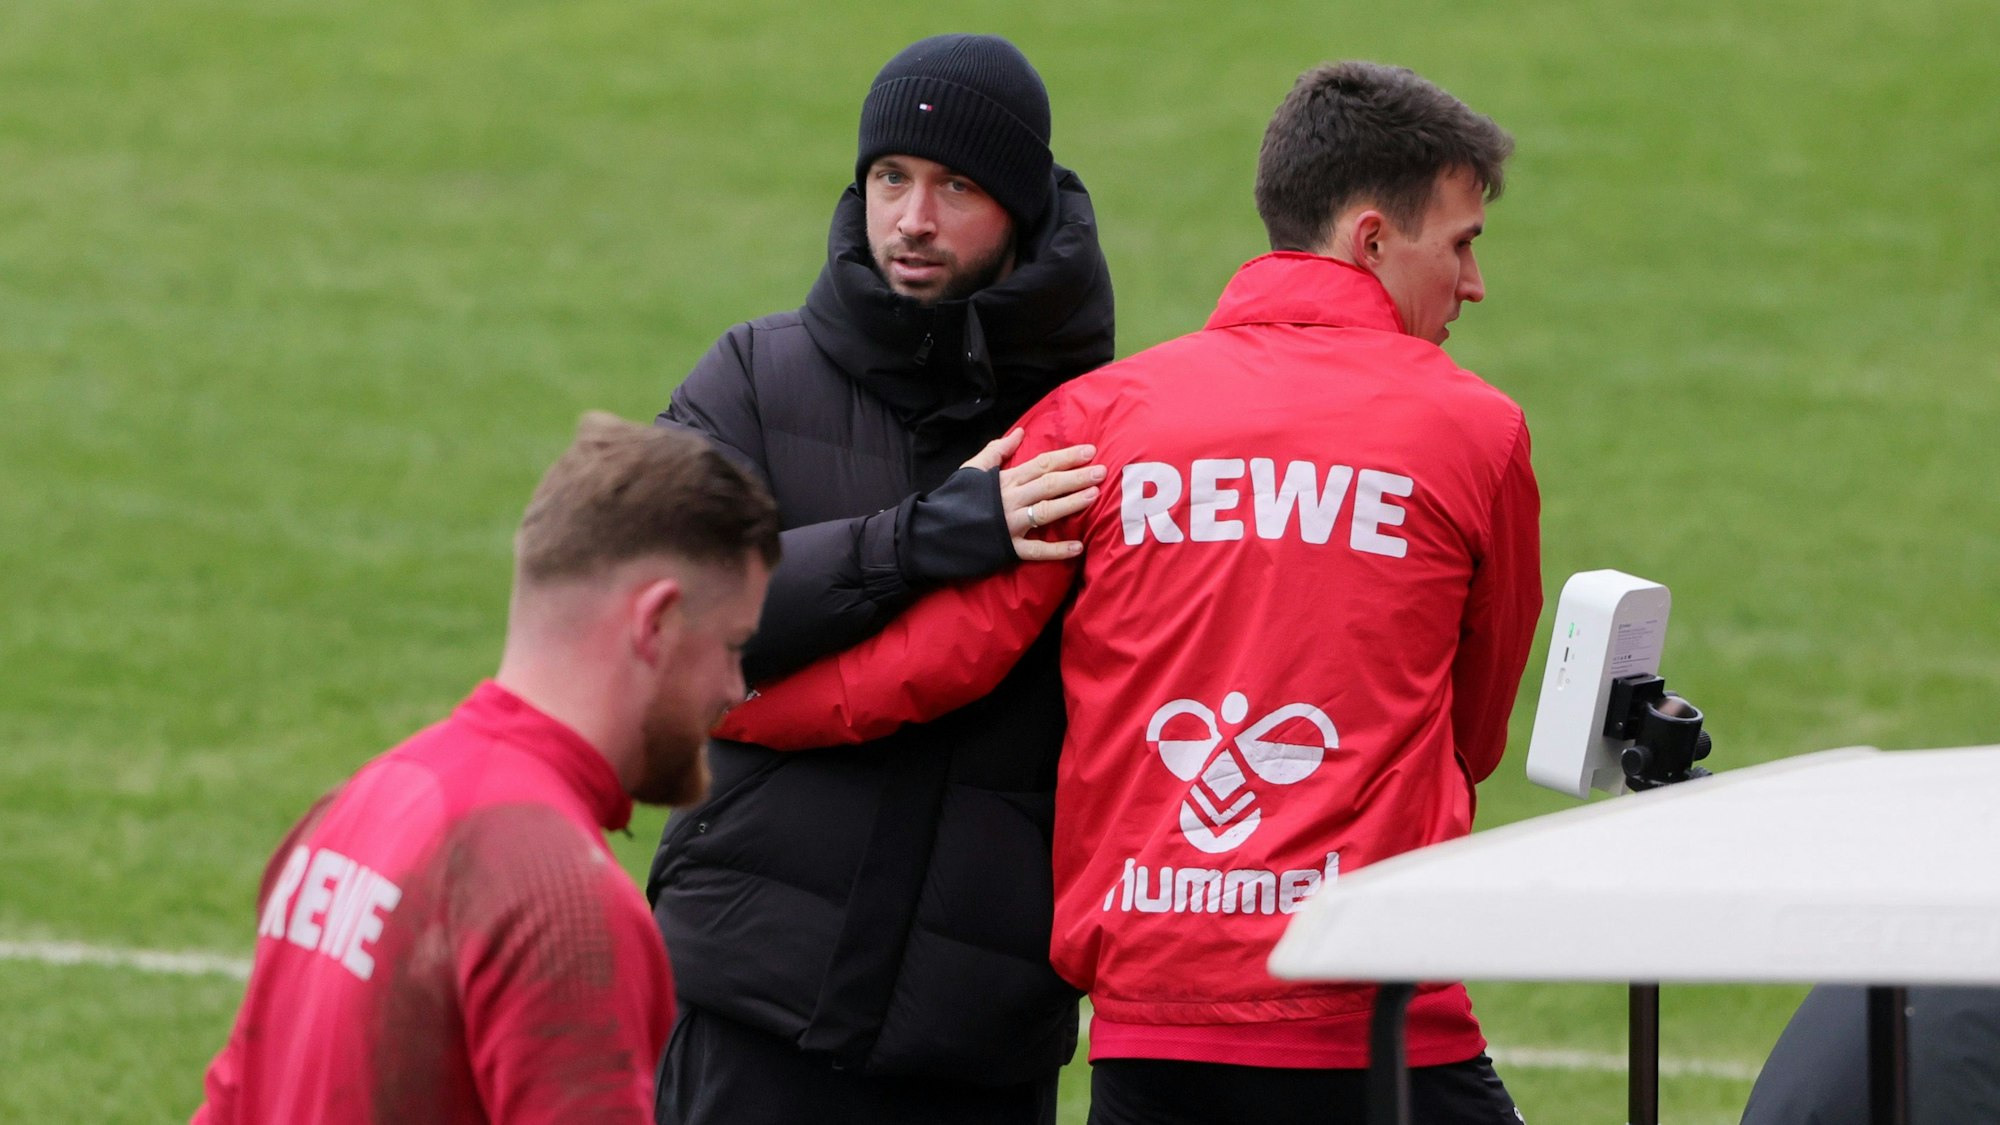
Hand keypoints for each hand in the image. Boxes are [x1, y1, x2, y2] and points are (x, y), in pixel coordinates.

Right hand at [962, 429, 1104, 560]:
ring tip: (1094, 496)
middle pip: (1049, 485)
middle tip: (1102, 472)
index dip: (1067, 457)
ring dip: (1072, 503)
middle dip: (1077, 477)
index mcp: (1004, 479)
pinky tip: (1078, 547)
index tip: (1090, 451)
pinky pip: (1036, 550)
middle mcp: (1010, 499)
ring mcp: (1010, 524)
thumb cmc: (955, 499)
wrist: (931, 531)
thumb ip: (997, 450)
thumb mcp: (972, 468)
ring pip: (1046, 511)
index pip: (1041, 464)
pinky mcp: (1007, 548)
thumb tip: (1019, 432)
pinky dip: (1056, 550)